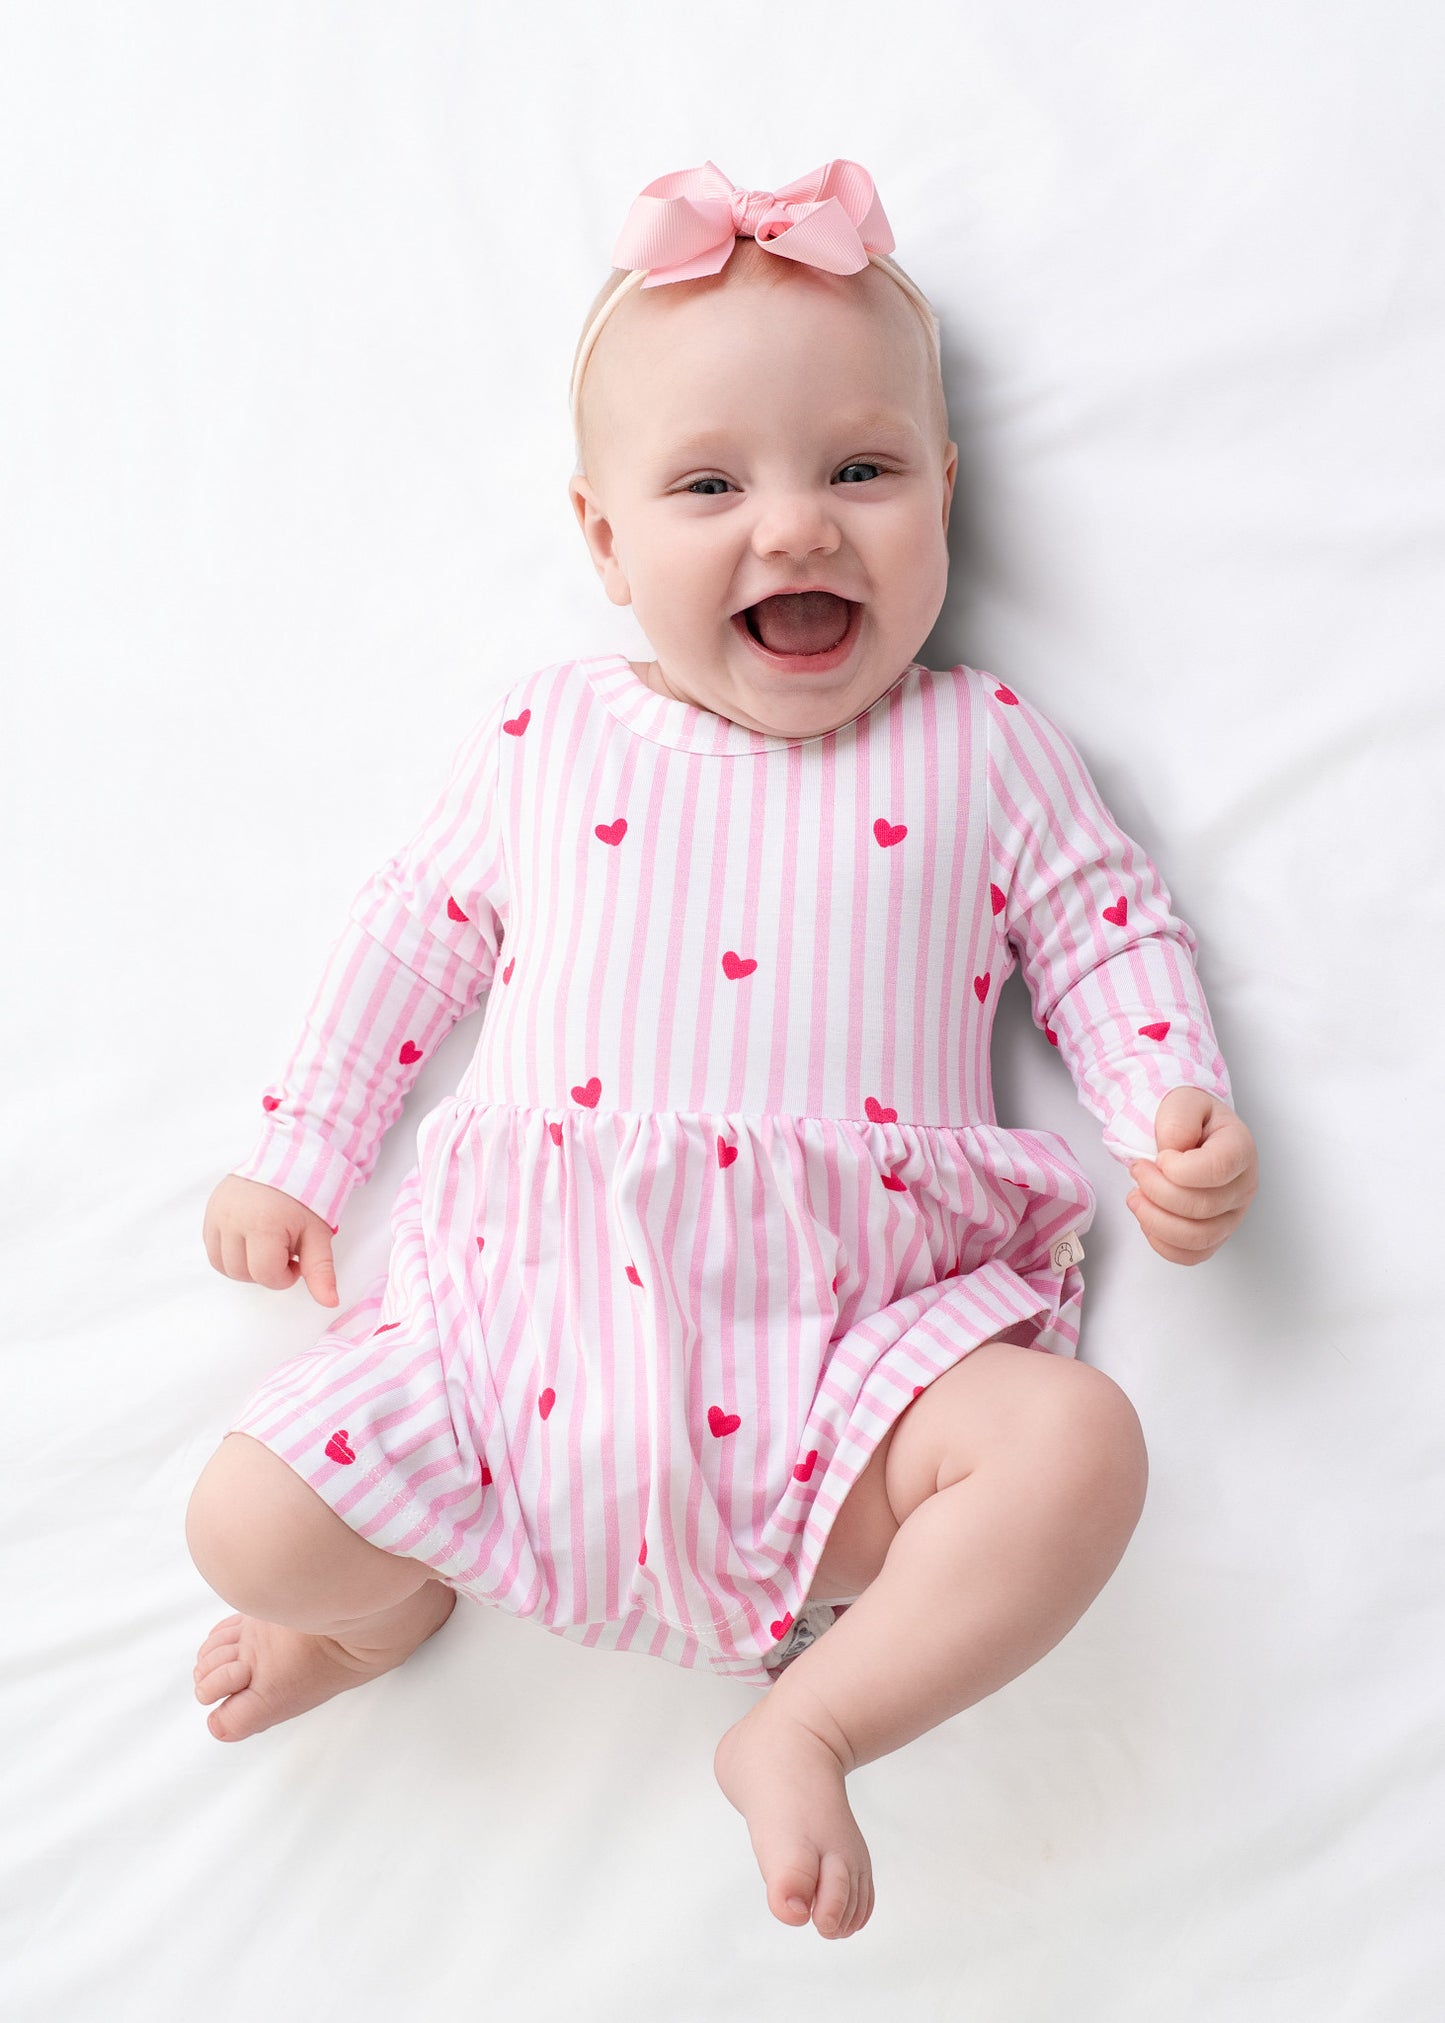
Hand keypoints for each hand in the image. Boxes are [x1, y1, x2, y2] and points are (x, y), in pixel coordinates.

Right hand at [202, 1174, 339, 1306]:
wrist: (292, 1156)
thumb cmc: (308, 1194)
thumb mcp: (318, 1233)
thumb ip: (320, 1270)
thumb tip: (330, 1302)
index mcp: (262, 1225)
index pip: (265, 1274)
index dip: (285, 1276)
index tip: (297, 1259)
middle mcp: (233, 1219)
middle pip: (241, 1273)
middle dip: (265, 1270)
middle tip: (284, 1250)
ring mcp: (218, 1213)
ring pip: (222, 1264)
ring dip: (245, 1265)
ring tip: (266, 1245)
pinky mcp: (211, 1208)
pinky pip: (213, 1247)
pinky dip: (230, 1252)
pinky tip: (251, 1240)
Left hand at [1125, 1088, 1257, 1265]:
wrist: (1187, 1132)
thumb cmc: (1188, 1120)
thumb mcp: (1181, 1101)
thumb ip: (1178, 1119)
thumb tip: (1174, 1151)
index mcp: (1240, 1148)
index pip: (1216, 1169)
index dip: (1179, 1169)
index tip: (1160, 1157)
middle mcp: (1243, 1186)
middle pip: (1203, 1207)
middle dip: (1157, 1191)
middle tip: (1137, 1170)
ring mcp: (1232, 1215)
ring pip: (1198, 1237)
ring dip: (1156, 1220)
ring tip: (1135, 1197)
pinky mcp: (1215, 1234)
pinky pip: (1192, 1255)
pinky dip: (1163, 1243)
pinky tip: (1148, 1218)